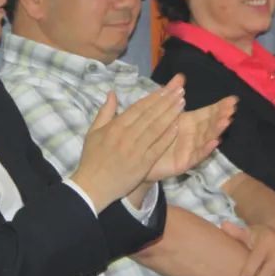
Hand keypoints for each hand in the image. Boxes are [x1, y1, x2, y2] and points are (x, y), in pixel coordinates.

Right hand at [72, 77, 185, 211]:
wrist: (92, 186)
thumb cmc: (92, 159)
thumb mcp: (93, 132)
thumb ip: (105, 112)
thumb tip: (112, 93)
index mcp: (115, 127)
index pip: (138, 108)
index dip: (153, 97)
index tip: (166, 88)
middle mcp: (126, 136)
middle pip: (150, 115)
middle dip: (166, 102)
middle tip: (180, 91)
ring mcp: (136, 150)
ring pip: (156, 129)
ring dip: (170, 115)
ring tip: (182, 103)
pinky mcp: (143, 164)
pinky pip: (158, 148)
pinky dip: (167, 136)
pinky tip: (177, 126)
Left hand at [145, 95, 236, 180]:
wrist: (140, 157)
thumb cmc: (154, 134)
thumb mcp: (163, 112)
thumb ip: (172, 94)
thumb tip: (180, 76)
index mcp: (189, 122)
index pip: (208, 113)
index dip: (220, 106)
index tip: (233, 100)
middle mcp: (193, 135)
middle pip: (210, 124)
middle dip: (221, 116)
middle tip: (232, 108)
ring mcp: (190, 149)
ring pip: (206, 138)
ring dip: (216, 130)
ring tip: (226, 121)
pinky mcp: (185, 162)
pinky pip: (197, 155)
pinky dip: (206, 149)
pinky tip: (214, 142)